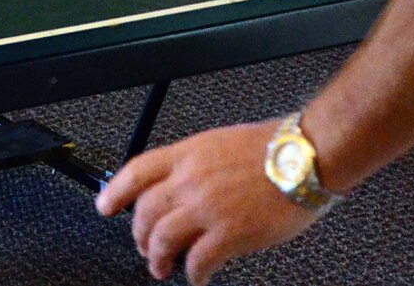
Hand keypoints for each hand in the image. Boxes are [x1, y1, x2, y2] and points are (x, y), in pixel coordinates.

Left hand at [96, 122, 320, 283]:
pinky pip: (197, 262)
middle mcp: (190, 180)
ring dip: (157, 258)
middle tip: (143, 246)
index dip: (114, 191)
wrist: (308, 156)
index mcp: (189, 153)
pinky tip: (197, 276)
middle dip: (138, 234)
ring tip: (161, 267)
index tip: (105, 205)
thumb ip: (196, 164)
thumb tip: (182, 185)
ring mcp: (207, 208)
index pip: (136, 171)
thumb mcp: (221, 142)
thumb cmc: (275, 147)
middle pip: (145, 211)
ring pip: (162, 239)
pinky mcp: (229, 234)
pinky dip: (193, 274)